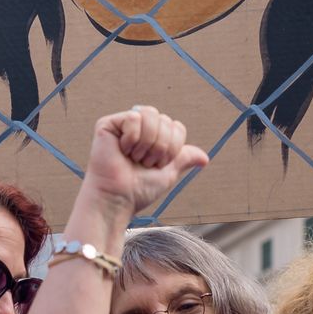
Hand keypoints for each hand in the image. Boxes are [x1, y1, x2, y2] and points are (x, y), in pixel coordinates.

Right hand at [82, 106, 207, 218]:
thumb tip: (205, 159)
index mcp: (153, 136)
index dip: (173, 147)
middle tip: (144, 163)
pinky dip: (132, 138)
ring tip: (134, 158)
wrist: (119, 198)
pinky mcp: (107, 124)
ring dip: (147, 143)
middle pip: (165, 120)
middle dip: (160, 147)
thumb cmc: (139, 189)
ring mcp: (123, 125)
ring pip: (150, 115)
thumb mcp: (168, 173)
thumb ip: (183, 158)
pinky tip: (122, 150)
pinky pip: (133, 118)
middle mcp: (139, 127)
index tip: (158, 165)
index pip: (177, 127)